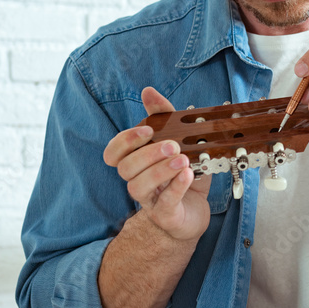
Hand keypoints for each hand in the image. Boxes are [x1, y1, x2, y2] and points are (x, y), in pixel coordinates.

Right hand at [103, 87, 211, 241]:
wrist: (196, 210)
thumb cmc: (182, 175)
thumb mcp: (178, 142)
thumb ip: (164, 117)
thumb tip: (148, 91)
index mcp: (136, 164)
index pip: (113, 153)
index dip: (125, 141)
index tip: (147, 130)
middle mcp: (137, 182)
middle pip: (125, 168)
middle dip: (147, 153)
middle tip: (173, 145)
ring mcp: (150, 202)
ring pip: (138, 187)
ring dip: (160, 170)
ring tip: (182, 159)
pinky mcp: (166, 216)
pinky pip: (165, 202)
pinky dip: (176, 187)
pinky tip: (188, 174)